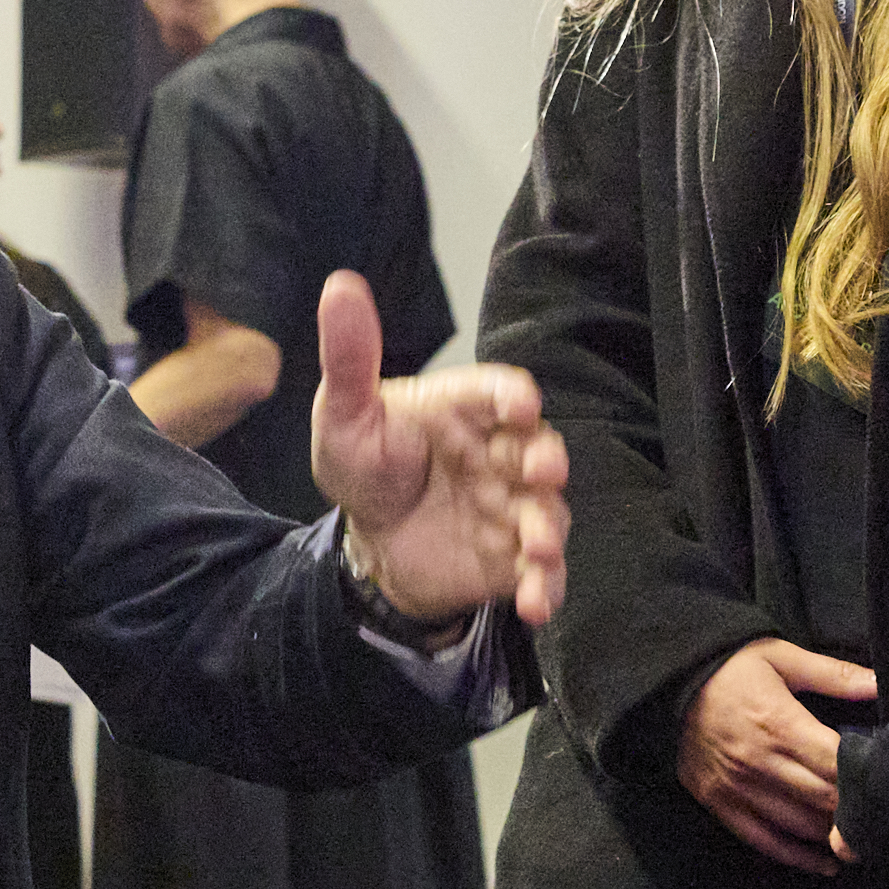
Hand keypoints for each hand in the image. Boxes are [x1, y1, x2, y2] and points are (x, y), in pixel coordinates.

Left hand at [308, 271, 572, 628]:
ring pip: (546, 512)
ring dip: (549, 529)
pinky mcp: (511, 559)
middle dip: (546, 460)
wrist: (368, 541)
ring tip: (539, 546)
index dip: (511, 397)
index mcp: (464, 409)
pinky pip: (538, 572)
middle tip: (544, 470)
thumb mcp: (345, 413)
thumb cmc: (366, 463)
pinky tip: (536, 603)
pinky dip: (544, 587)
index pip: (498, 393)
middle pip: (536, 449)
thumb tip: (339, 286)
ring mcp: (511, 507)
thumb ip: (350, 357)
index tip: (519, 404)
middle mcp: (499, 453)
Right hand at [673, 636, 876, 872]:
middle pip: (825, 801)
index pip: (838, 766)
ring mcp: (738, 788)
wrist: (667, 684)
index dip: (868, 780)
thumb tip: (881, 685)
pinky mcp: (720, 804)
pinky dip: (799, 857)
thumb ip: (834, 675)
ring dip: (834, 834)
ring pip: (801, 826)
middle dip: (857, 811)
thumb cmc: (729, 667)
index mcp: (780, 724)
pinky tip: (826, 863)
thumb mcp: (781, 657)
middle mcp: (760, 762)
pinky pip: (765, 842)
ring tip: (860, 836)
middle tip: (883, 816)